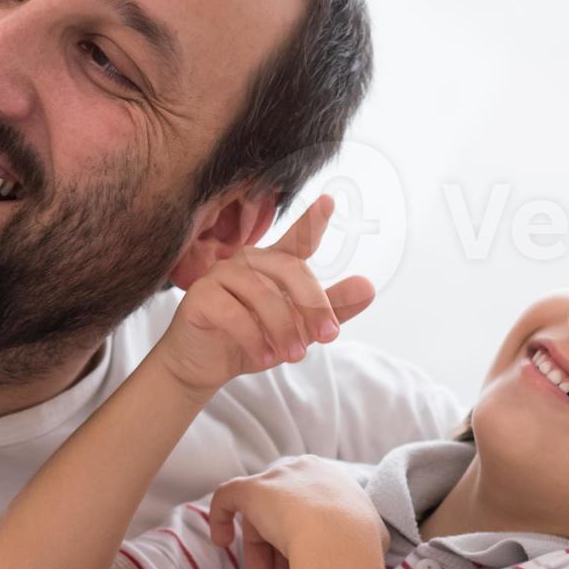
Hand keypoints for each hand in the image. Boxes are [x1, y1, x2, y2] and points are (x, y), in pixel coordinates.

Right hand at [148, 196, 375, 401]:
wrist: (203, 366)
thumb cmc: (251, 341)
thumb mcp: (297, 329)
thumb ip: (330, 309)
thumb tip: (368, 287)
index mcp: (272, 265)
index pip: (296, 239)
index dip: (312, 221)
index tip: (328, 202)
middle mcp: (247, 262)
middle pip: (289, 270)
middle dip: (313, 303)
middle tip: (328, 336)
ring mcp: (220, 276)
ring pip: (262, 293)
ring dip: (284, 327)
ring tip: (294, 355)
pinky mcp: (200, 297)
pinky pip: (233, 312)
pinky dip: (254, 337)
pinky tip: (266, 356)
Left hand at [205, 455, 382, 568]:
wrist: (340, 537)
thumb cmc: (360, 541)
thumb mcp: (375, 535)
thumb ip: (363, 535)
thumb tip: (366, 548)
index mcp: (333, 477)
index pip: (312, 506)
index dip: (305, 535)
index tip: (305, 561)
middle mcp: (304, 470)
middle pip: (283, 510)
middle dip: (280, 547)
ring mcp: (277, 479)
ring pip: (260, 514)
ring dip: (260, 549)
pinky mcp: (252, 489)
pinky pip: (228, 496)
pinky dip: (221, 517)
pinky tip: (222, 541)